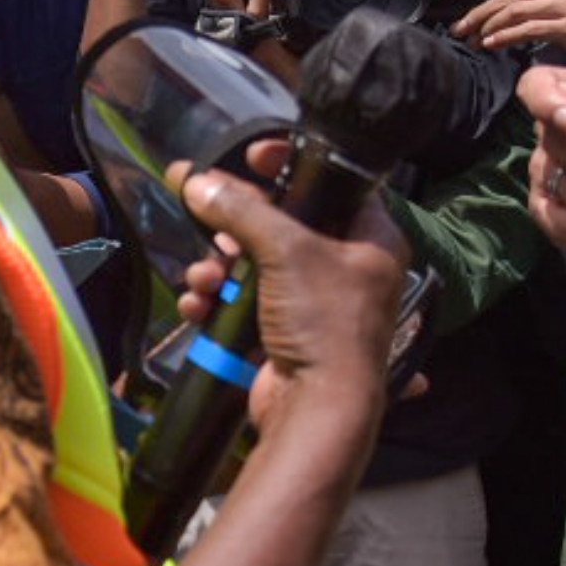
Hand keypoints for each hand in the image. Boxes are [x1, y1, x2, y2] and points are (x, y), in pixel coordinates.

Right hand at [175, 159, 404, 441]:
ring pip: (256, 265)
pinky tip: (198, 305)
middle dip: (237, 225)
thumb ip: (241, 211)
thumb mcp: (287, 252)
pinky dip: (218, 302)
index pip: (335, 181)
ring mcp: (314, 304)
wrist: (318, 409)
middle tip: (207, 209)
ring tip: (204, 277)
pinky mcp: (283, 333)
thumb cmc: (324, 321)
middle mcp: (348, 267)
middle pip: (284, 224)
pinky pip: (243, 304)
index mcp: (371, 239)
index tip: (253, 156)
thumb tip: (194, 180)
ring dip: (220, 269)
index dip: (293, 163)